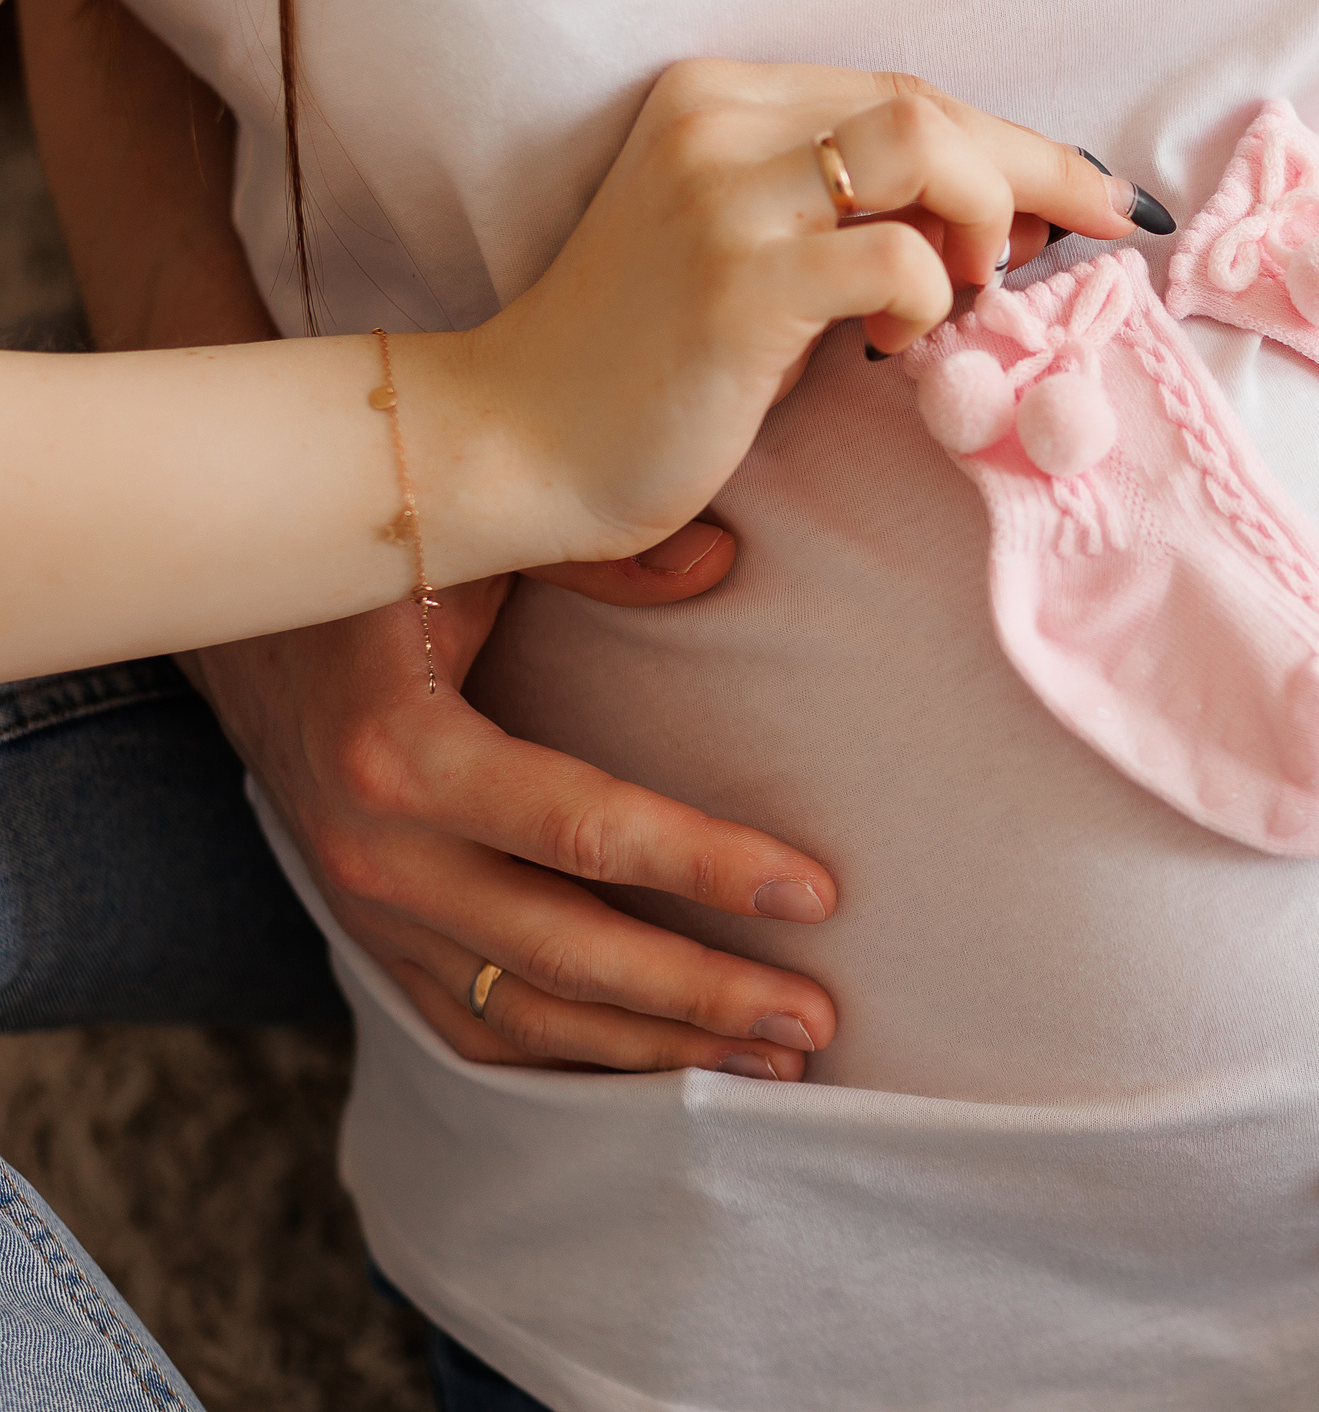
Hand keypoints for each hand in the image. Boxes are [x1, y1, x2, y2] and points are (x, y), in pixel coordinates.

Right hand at [183, 537, 843, 1077]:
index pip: (587, 832)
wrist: (223, 609)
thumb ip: (595, 547)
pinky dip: (573, 1057)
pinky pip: (476, 1027)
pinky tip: (663, 1066)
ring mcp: (367, 910)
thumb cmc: (366, 557)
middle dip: (703, 996)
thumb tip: (722, 560)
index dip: (708, 866)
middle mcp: (379, 855)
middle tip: (817, 1022)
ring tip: (772, 1062)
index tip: (818, 894)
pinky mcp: (371, 936)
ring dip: (653, 1049)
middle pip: (568, 956)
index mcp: (404, 754)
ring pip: (527, 1015)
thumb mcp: (466, 528)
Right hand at [408, 63, 1156, 585]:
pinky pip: (895, 258)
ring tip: (969, 291)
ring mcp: (725, 196)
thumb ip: (849, 217)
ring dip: (985, 218)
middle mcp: (717, 124)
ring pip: (926, 148)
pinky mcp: (739, 281)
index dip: (1010, 141)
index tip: (1087, 192)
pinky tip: (893, 343)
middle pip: (929, 107)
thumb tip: (1003, 222)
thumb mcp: (750, 254)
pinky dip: (928, 298)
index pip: (901, 93)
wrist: (514, 441)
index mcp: (717, 100)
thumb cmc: (645, 365)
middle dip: (1038, 168)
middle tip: (1094, 231)